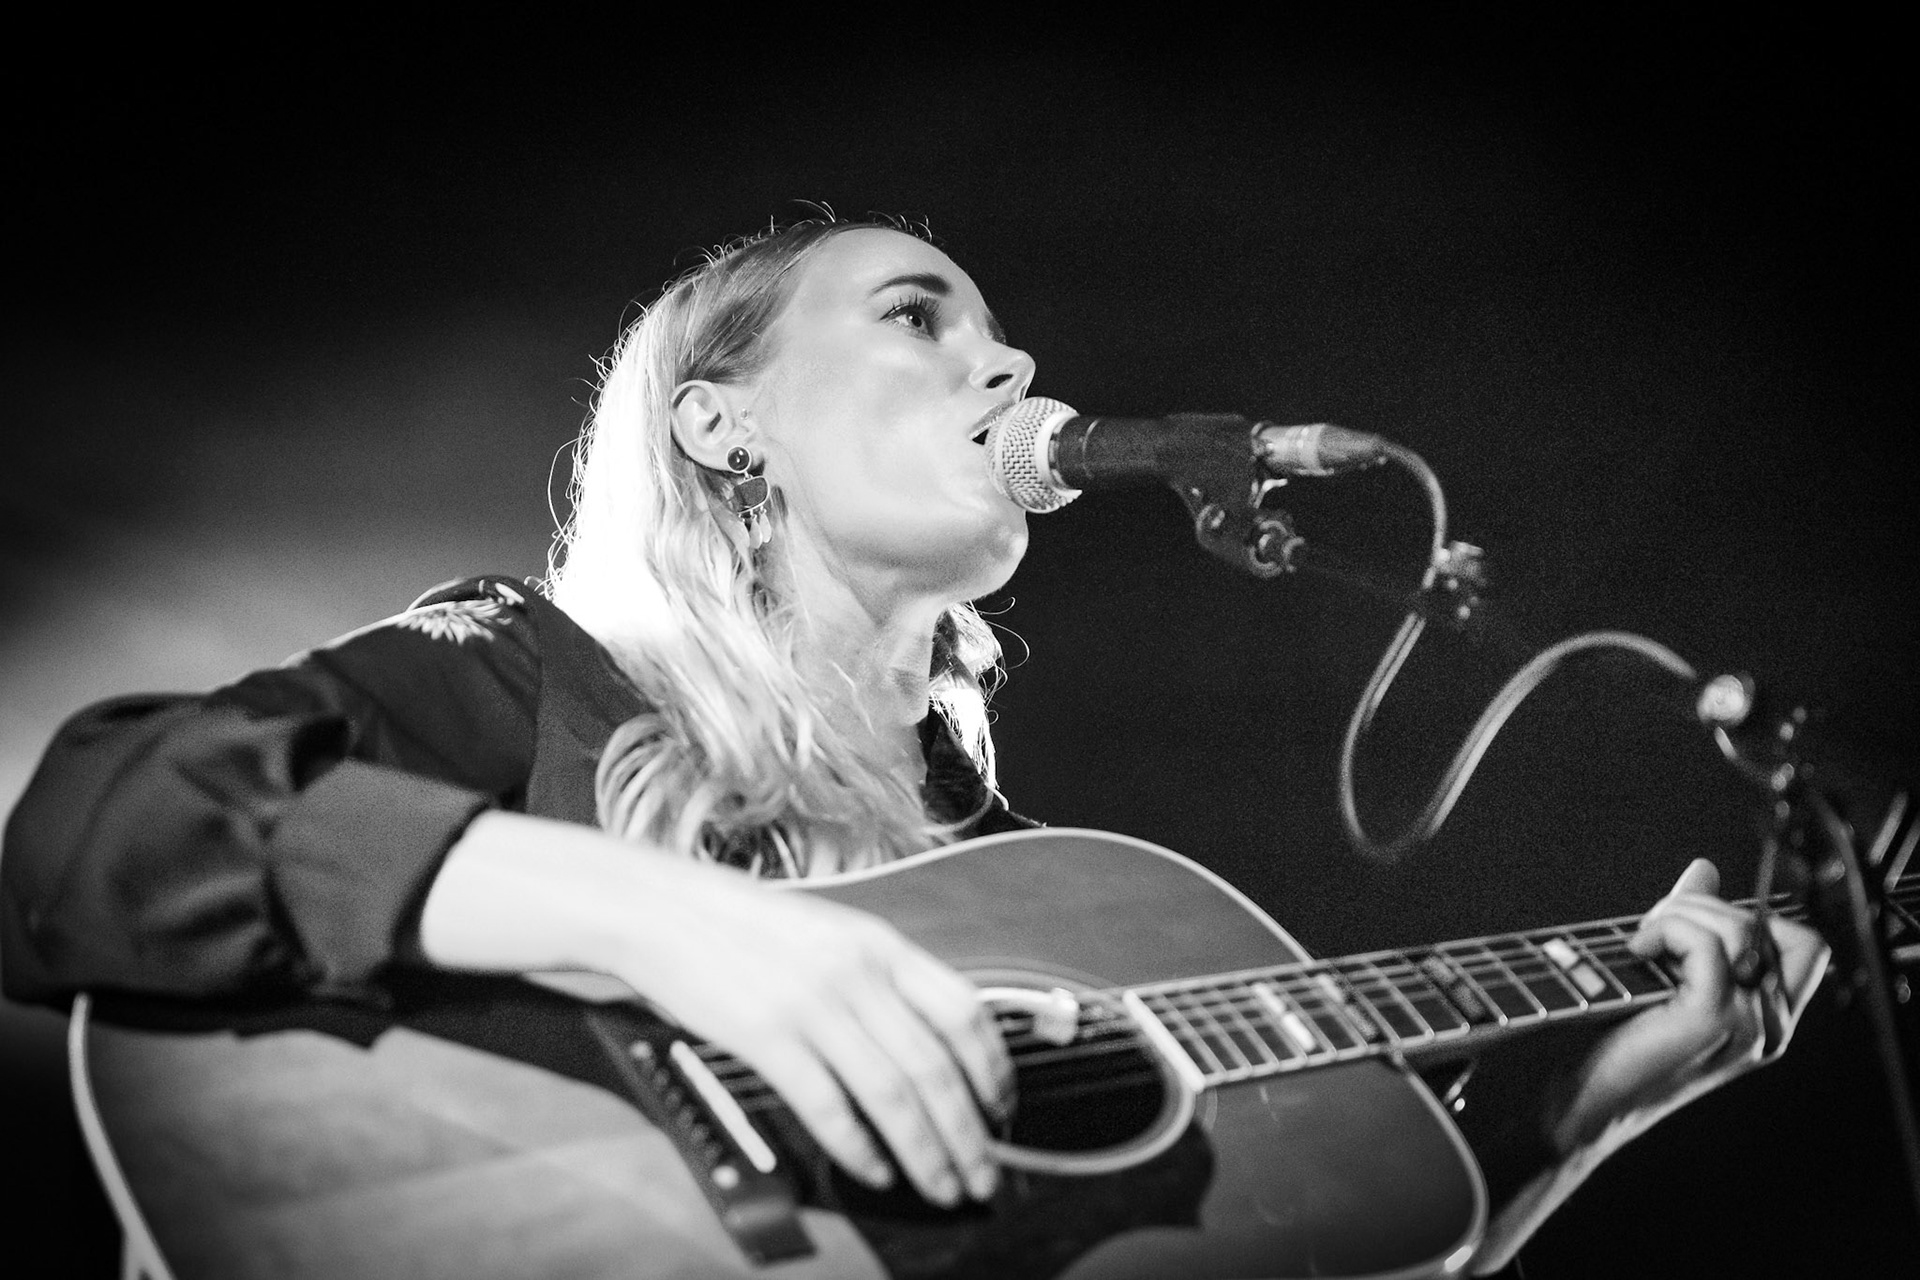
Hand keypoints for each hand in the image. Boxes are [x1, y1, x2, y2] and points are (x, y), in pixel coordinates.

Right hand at [612, 861, 1012, 1206]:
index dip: (992, 1067)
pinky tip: (876, 1171)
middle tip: (985, 1174)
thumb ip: (881, 977)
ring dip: (927, 1151)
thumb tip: (930, 1039)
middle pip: (935, 1067)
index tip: (1002, 1107)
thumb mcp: (831, 933)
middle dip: (969, 1132)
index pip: (962, 1010)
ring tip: (944, 1186)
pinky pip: (828, 1106)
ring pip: (893, 1095)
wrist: (662, 910)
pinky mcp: (766, 1036)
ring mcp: (812, 1004)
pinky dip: (860, 1148)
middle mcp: (856, 973)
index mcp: (879, 944)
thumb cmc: (744, 926)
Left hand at [1553, 858, 1828, 1152]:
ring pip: (1738, 927)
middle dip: (1709, 909)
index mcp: (1772, 1017)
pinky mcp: (1713, 1022)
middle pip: (1771, 927)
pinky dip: (1669, 930)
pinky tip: (1637, 950)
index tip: (1691, 924)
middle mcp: (1773, 1026)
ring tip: (1641, 943)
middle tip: (1655, 930)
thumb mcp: (1669, 972)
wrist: (1587, 1100)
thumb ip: (1695, 924)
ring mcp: (1749, 1027)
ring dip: (1680, 915)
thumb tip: (1705, 869)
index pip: (1805, 944)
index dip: (1751, 916)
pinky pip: (1707, 944)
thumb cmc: (1622, 1038)